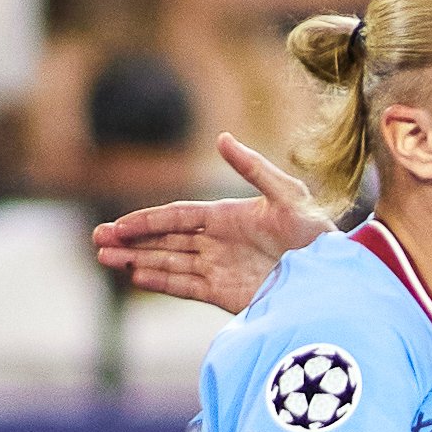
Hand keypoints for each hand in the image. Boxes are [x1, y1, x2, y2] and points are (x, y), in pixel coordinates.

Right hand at [92, 135, 327, 310]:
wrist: (334, 275)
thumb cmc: (316, 232)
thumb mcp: (288, 196)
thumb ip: (254, 169)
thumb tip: (221, 138)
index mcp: (225, 215)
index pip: (175, 217)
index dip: (145, 221)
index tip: (117, 226)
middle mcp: (216, 241)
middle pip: (164, 240)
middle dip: (130, 241)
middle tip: (97, 243)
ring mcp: (219, 268)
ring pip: (169, 263)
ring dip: (138, 260)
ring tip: (106, 260)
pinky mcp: (226, 293)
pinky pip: (186, 286)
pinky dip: (162, 282)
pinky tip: (137, 277)